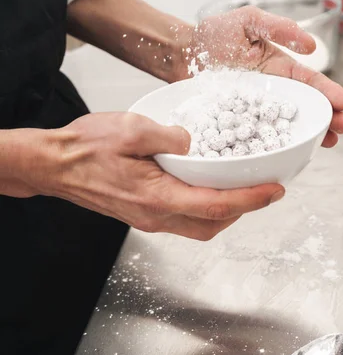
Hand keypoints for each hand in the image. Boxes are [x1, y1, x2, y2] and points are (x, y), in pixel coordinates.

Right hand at [39, 113, 284, 240]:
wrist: (54, 165)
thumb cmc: (85, 149)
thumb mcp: (132, 128)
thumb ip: (169, 136)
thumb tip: (192, 142)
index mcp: (157, 197)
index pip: (216, 205)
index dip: (251, 200)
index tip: (274, 190)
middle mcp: (156, 216)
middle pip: (212, 224)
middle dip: (243, 210)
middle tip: (263, 190)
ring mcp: (148, 219)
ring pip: (198, 226)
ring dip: (224, 212)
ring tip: (241, 189)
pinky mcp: (142, 214)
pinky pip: (183, 219)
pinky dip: (204, 208)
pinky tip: (206, 187)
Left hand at [189, 6, 342, 147]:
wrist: (182, 53)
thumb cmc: (214, 34)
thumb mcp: (249, 21)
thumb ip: (278, 28)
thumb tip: (310, 46)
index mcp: (278, 68)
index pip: (307, 82)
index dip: (326, 91)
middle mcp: (271, 92)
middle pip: (303, 108)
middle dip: (325, 118)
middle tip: (342, 129)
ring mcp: (254, 109)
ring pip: (285, 125)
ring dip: (306, 134)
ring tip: (327, 143)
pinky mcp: (236, 122)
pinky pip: (256, 135)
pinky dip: (272, 145)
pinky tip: (286, 152)